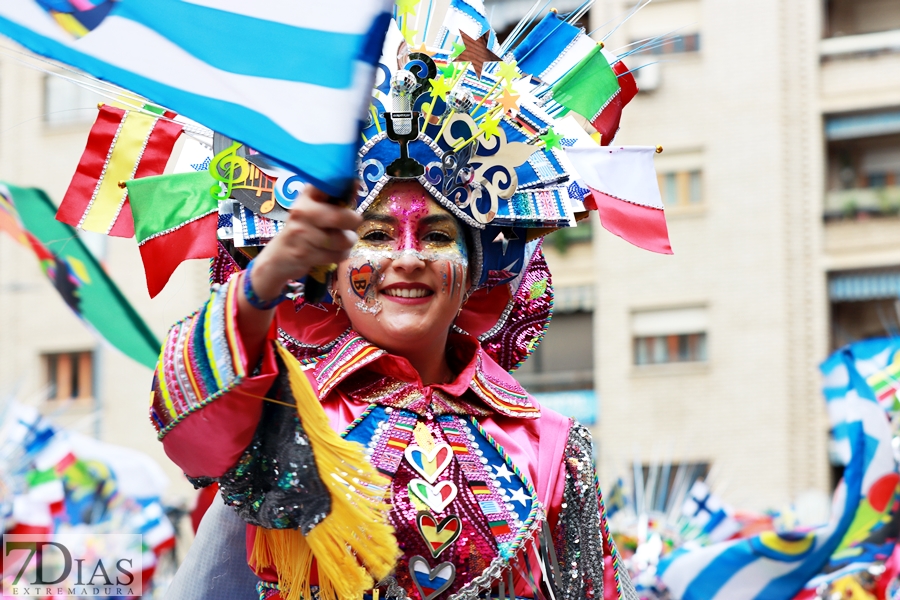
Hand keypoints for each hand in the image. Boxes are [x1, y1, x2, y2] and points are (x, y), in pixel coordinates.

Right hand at [249, 185, 361, 300]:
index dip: (345, 189)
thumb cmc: (303, 230)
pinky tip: (331, 252)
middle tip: (349, 226)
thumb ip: (335, 198)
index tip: (350, 194)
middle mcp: (302, 211)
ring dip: (347, 242)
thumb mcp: (314, 210)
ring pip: (343, 240)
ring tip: (338, 241)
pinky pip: (337, 255)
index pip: (328, 185)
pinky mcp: (305, 254)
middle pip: (341, 217)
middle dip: (353, 223)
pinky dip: (340, 255)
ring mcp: (302, 233)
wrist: (278, 258)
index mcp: (306, 196)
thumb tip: (356, 183)